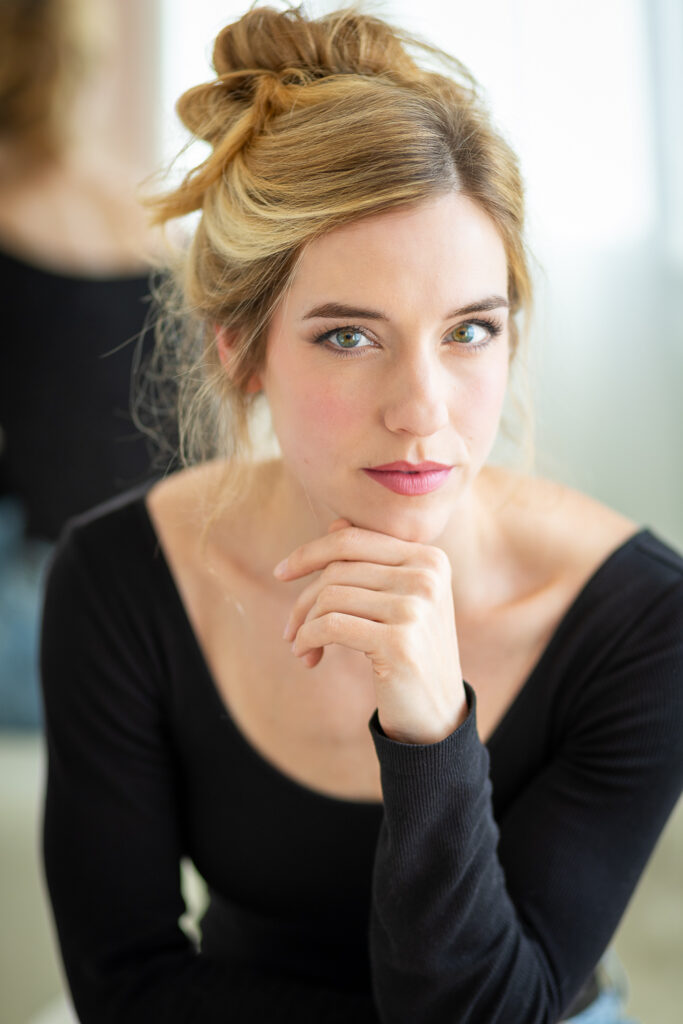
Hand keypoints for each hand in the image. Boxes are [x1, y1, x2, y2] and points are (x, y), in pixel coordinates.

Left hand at [275, 518, 466, 743]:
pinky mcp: (400, 642)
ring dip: (304, 624)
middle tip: (289, 630)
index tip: (281, 574)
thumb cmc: (410, 653)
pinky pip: (331, 626)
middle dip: (304, 599)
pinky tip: (306, 655)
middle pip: (337, 569)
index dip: (309, 553)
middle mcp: (427, 577)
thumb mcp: (400, 601)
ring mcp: (416, 608)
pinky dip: (308, 638)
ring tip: (300, 646)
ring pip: (330, 597)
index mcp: (430, 558)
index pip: (352, 539)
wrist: (437, 715)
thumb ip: (374, 561)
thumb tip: (336, 521)